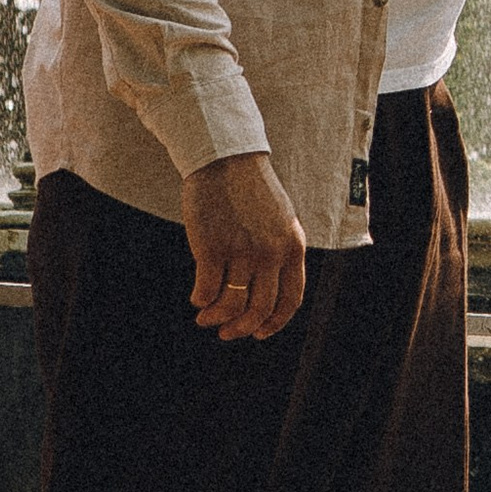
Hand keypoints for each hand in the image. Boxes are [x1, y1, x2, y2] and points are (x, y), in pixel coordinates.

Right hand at [181, 151, 307, 340]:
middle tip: (225, 333)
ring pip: (231, 305)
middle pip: (259, 309)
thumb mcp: (280, 220)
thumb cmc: (249, 189)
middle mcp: (271, 253)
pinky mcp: (211, 248)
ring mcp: (241, 251)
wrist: (225, 158)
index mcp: (293, 246)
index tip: (258, 333)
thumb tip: (262, 297)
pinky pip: (206, 290)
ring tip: (205, 318)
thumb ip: (279, 253)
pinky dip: (201, 300)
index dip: (274, 323)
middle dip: (240, 328)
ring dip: (216, 318)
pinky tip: (197, 297)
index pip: (290, 300)